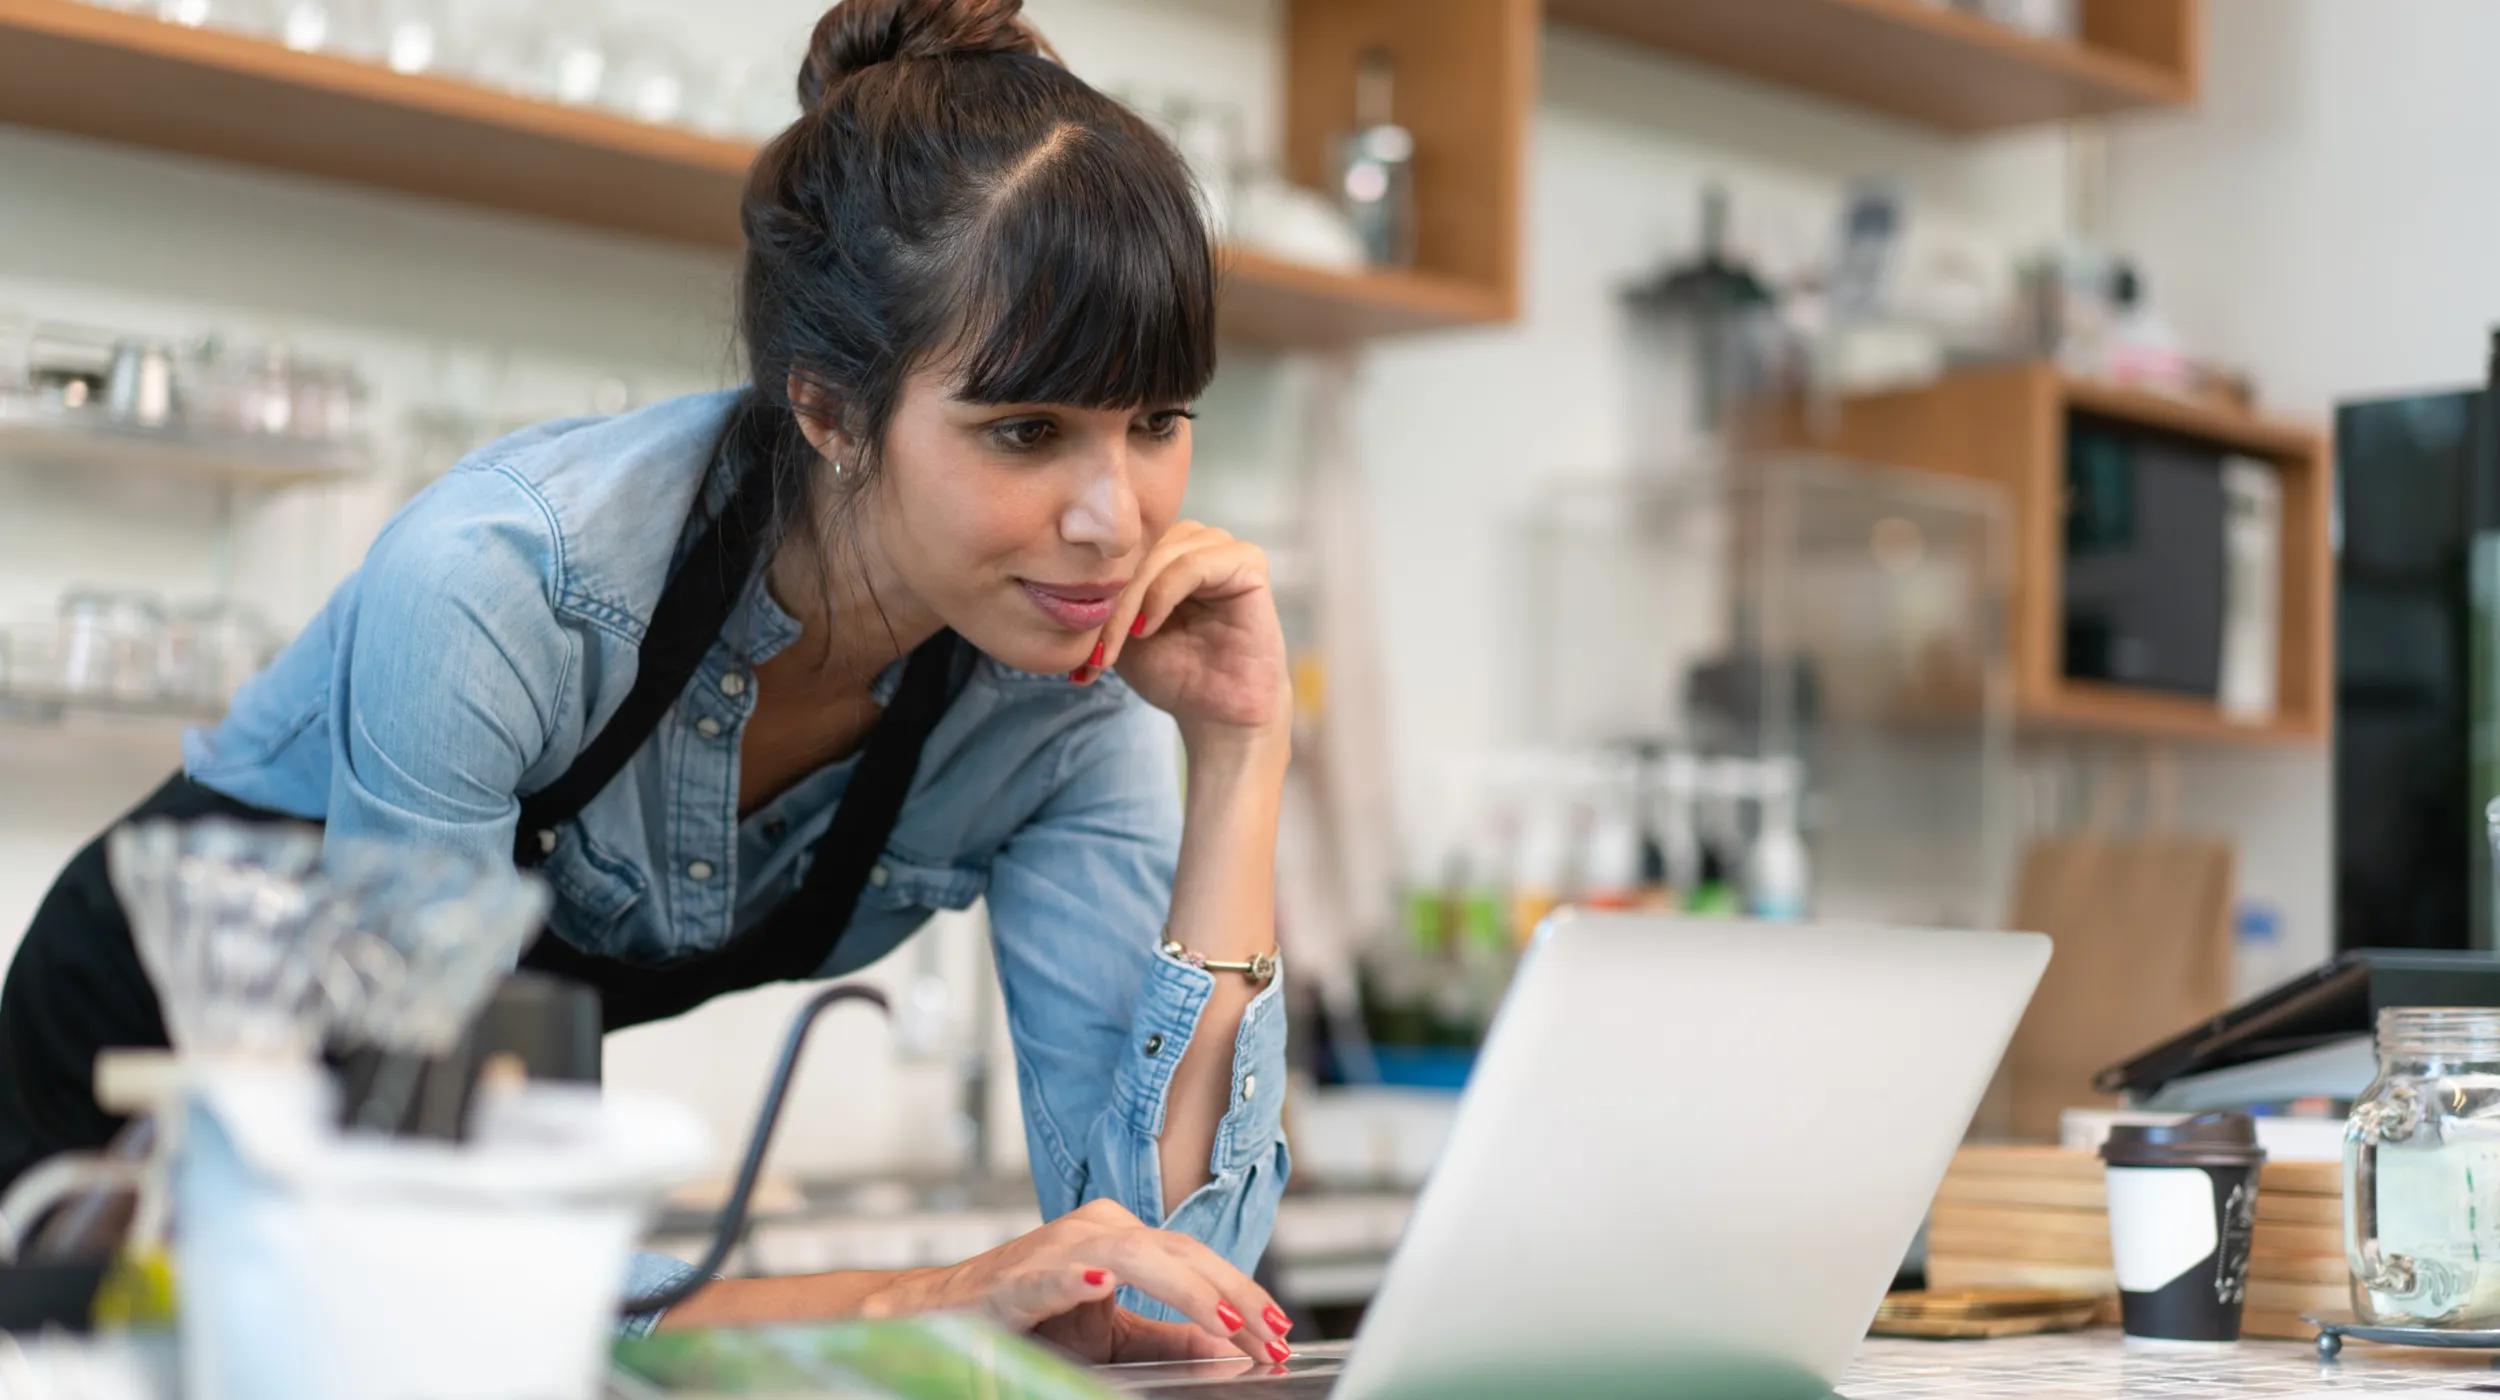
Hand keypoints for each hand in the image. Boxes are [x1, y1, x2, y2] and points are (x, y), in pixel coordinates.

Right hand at [874, 1198, 1295, 1364]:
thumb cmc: (1029, 1318)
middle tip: (1272, 1336)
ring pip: (1134, 1255)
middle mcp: (1096, 1229)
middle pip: (1180, 1252)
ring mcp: (1056, 1246)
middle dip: (1234, 1296)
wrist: (943, 1314)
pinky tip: (1099, 1284)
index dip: (1243, 1293)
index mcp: (1122, 1237)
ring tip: (1226, 1321)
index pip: (1197, 1260)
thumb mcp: (1112, 1334)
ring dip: (1185, 1290)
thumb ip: (1168, 1335)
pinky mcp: (1015, 1276)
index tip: (1281, 1332)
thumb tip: (1230, 1346)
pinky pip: (1052, 1272)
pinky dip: (1075, 1276)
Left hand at [1074, 522, 1289, 741]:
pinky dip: (1162, 595)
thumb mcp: (1118, 632)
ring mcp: (1222, 547)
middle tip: (1094, 653)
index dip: (1091, 593)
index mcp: (1164, 548)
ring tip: (1116, 646)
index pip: (1117, 550)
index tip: (1078, 652)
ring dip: (1130, 603)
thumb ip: (1095, 601)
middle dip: (1108, 602)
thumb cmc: (1172, 672)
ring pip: (1158, 556)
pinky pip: (1193, 564)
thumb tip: (1049, 583)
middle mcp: (1194, 539)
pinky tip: (1147, 628)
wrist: (1217, 713)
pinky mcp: (1248, 562)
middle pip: (1135, 550)